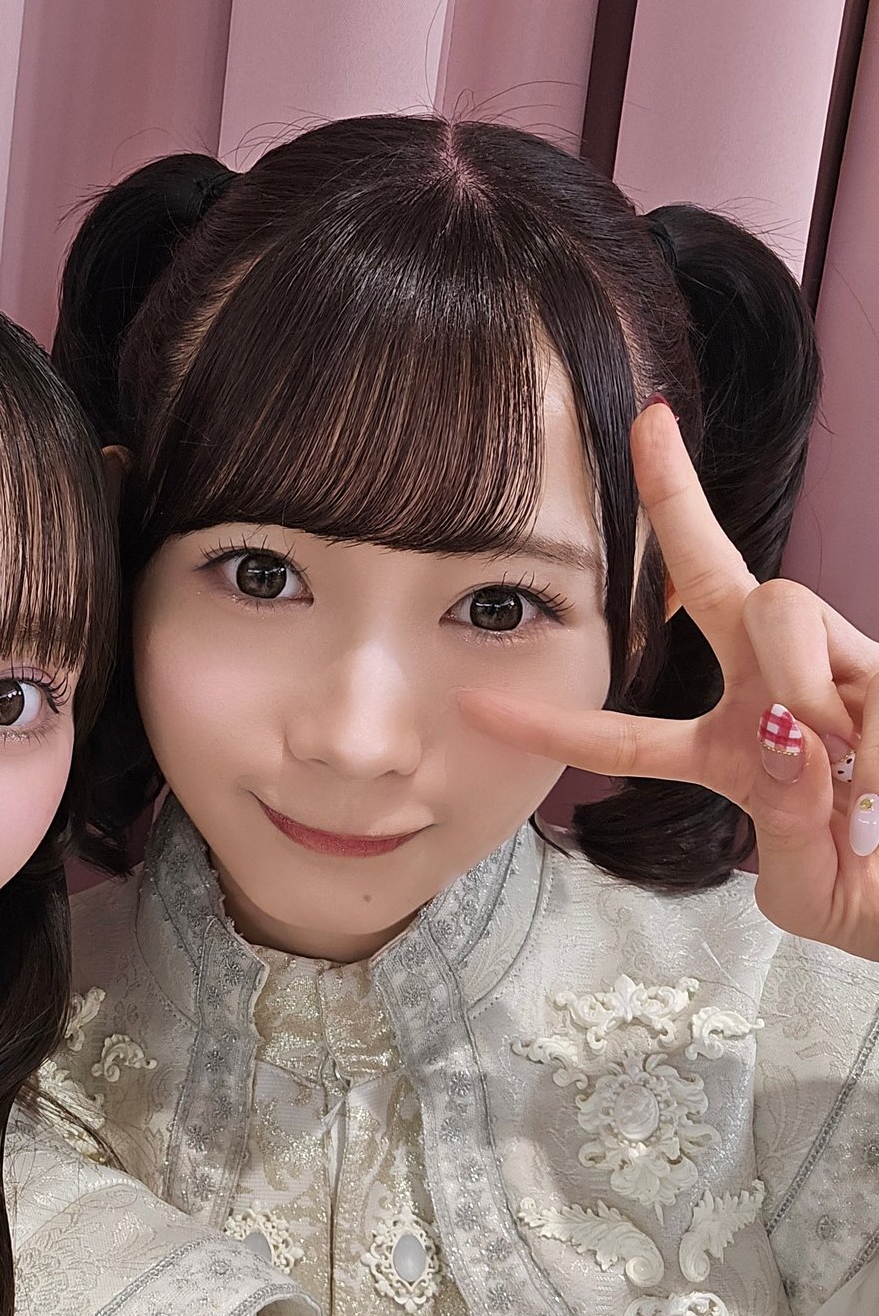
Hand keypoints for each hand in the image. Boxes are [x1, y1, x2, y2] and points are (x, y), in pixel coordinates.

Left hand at [457, 400, 878, 960]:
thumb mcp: (809, 889)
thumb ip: (777, 824)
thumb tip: (786, 738)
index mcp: (730, 753)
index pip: (625, 736)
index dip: (553, 726)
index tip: (477, 706)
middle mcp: (779, 693)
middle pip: (718, 577)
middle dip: (680, 497)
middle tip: (648, 426)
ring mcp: (843, 672)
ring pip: (782, 606)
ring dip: (802, 691)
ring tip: (850, 780)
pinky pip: (865, 677)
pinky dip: (876, 749)